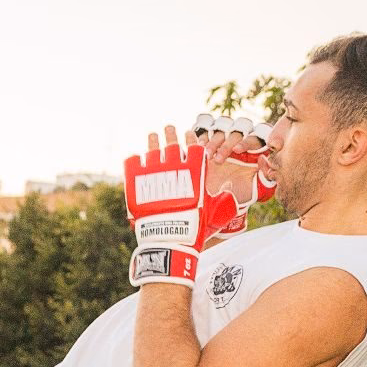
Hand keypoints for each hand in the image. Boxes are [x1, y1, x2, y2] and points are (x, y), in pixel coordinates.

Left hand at [123, 126, 219, 287]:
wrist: (169, 238)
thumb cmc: (194, 227)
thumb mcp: (215, 212)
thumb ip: (224, 198)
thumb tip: (232, 188)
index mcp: (194, 171)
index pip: (194, 146)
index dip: (191, 138)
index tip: (188, 133)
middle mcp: (175, 166)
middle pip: (172, 143)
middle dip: (171, 134)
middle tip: (169, 128)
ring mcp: (154, 171)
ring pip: (153, 149)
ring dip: (154, 140)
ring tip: (153, 135)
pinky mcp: (137, 180)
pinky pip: (134, 161)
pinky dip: (135, 158)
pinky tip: (136, 157)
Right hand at [189, 112, 276, 241]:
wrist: (219, 199)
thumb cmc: (241, 193)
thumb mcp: (257, 188)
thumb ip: (266, 176)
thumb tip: (263, 159)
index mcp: (254, 149)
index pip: (255, 137)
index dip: (246, 141)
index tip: (237, 150)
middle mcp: (239, 141)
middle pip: (235, 131)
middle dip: (226, 144)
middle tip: (218, 160)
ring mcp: (222, 140)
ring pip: (220, 129)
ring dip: (213, 141)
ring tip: (207, 156)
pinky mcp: (206, 143)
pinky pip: (202, 131)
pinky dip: (199, 136)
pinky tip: (199, 146)